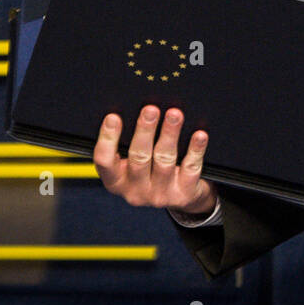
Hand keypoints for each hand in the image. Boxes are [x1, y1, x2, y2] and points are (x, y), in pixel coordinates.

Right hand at [93, 107, 216, 214]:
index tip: (113, 117)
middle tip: (151, 109)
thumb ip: (128, 141)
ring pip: (164, 160)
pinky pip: (190, 168)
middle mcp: (135, 191)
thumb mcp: (132, 162)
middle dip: (145, 131)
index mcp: (116, 181)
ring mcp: (159, 195)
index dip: (107, 139)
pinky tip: (199, 135)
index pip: (105, 161)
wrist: (179, 198)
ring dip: (169, 134)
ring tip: (174, 114)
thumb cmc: (150, 170)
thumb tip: (135, 107)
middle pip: (138, 158)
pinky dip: (195, 149)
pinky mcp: (182, 195)